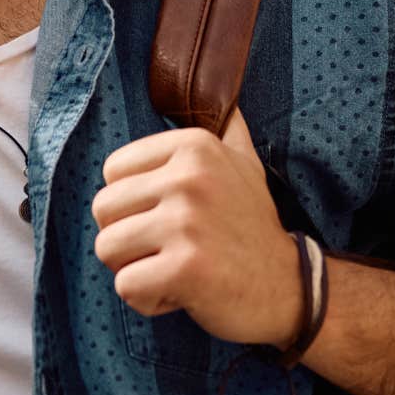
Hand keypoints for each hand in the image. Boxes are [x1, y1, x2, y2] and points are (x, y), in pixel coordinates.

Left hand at [90, 110, 302, 348]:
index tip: (172, 215)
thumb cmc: (253, 227)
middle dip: (128, 237)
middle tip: (171, 248)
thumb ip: (227, 128)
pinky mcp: (185, 268)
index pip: (112, 171)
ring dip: (134, 268)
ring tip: (174, 268)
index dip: (134, 202)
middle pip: (103, 209)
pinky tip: (181, 293)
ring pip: (107, 247)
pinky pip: (125, 286)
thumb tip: (225, 94)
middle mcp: (190, 177)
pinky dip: (147, 299)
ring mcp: (187, 222)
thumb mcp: (245, 164)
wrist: (292, 290)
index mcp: (195, 145)